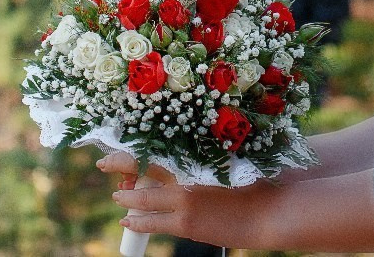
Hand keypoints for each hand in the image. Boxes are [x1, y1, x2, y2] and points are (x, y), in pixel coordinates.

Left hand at [97, 151, 275, 248]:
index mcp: (192, 156)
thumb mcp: (227, 160)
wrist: (268, 211)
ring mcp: (182, 201)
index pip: (150, 149)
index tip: (112, 150)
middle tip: (104, 165)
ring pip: (141, 198)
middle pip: (139, 168)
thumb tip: (183, 151)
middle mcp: (182, 175)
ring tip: (118, 196)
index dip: (126, 150)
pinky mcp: (185, 224)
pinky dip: (136, 221)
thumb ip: (202, 156)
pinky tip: (128, 221)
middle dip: (119, 167)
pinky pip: (151, 223)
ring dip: (127, 197)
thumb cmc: (255, 180)